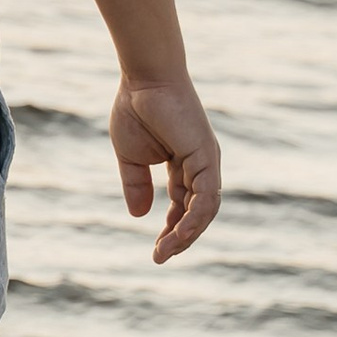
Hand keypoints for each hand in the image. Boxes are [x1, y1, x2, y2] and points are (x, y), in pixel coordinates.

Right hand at [109, 75, 219, 262]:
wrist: (144, 79)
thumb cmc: (137, 108)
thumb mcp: (130, 157)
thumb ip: (136, 185)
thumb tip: (139, 216)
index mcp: (184, 165)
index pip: (183, 206)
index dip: (170, 229)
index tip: (156, 251)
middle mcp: (201, 166)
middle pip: (197, 213)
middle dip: (179, 237)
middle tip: (160, 257)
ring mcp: (207, 162)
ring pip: (205, 210)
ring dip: (187, 234)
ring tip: (166, 251)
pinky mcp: (207, 157)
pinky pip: (206, 196)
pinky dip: (195, 217)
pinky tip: (180, 233)